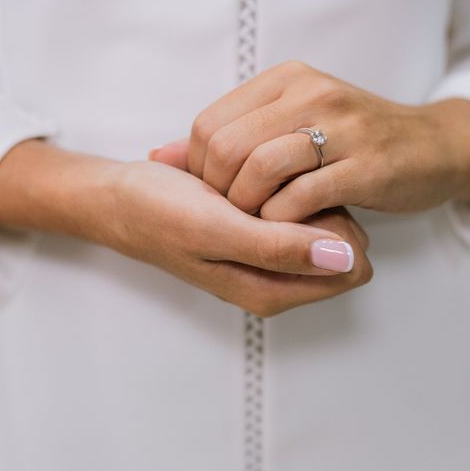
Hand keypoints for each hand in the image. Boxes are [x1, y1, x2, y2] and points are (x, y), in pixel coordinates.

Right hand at [0, 140, 371, 315]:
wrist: (120, 196)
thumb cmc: (158, 213)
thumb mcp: (215, 229)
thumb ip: (279, 249)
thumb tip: (349, 261)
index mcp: (273, 290)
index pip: (349, 262)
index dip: (331, 225)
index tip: (288, 201)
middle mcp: (278, 277)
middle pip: (341, 240)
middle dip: (314, 207)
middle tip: (259, 192)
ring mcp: (271, 253)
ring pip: (320, 216)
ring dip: (296, 192)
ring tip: (245, 185)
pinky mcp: (261, 228)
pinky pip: (296, 202)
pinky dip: (281, 185)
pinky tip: (243, 180)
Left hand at [151, 60, 469, 222]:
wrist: (435, 146)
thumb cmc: (356, 143)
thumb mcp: (292, 127)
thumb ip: (231, 137)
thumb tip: (161, 156)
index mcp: (286, 81)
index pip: (210, 125)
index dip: (201, 171)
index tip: (221, 195)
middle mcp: (310, 93)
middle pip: (228, 148)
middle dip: (220, 194)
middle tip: (237, 215)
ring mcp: (341, 127)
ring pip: (259, 168)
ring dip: (249, 210)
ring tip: (262, 223)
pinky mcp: (367, 165)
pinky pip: (301, 196)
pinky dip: (283, 221)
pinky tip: (290, 228)